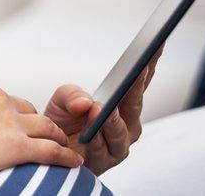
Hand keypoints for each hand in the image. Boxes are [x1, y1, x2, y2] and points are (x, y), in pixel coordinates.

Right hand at [0, 75, 82, 192]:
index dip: (3, 110)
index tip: (3, 121)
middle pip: (23, 108)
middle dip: (30, 120)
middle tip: (34, 133)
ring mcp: (8, 121)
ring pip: (44, 125)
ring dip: (56, 136)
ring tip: (63, 144)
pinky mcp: (16, 146)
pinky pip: (50, 150)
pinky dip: (64, 156)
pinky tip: (72, 162)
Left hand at [44, 46, 162, 174]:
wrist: (48, 149)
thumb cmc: (63, 121)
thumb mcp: (64, 99)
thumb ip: (72, 95)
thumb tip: (87, 103)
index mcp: (124, 106)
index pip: (138, 82)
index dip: (149, 63)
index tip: (156, 43)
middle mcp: (128, 125)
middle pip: (134, 103)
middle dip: (137, 85)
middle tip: (138, 67)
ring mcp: (119, 144)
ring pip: (119, 130)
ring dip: (111, 119)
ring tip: (103, 107)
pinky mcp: (105, 161)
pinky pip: (102, 149)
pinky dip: (96, 139)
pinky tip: (91, 130)